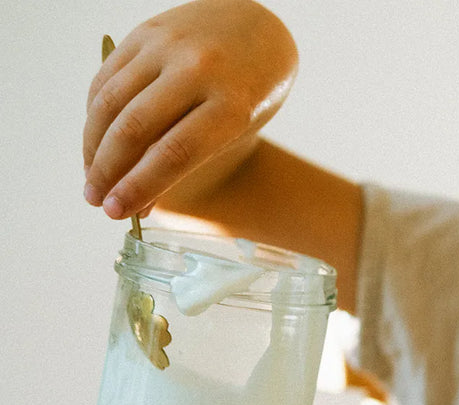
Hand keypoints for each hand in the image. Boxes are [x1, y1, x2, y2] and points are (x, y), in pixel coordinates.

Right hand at [83, 0, 297, 220]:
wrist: (257, 27)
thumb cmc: (251, 90)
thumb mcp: (235, 129)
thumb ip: (189, 160)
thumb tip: (139, 201)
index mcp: (232, 104)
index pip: (174, 154)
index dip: (139, 187)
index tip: (116, 212)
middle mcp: (197, 71)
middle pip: (135, 129)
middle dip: (107, 171)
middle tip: (95, 200)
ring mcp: (167, 48)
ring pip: (111, 102)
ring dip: (93, 145)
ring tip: (91, 176)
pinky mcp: (144, 33)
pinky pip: (107, 78)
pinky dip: (95, 114)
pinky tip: (95, 140)